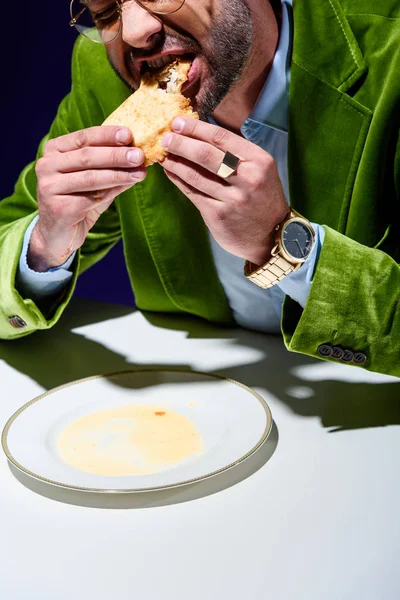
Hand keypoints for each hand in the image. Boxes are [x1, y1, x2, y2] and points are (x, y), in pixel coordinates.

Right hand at [30, 126, 145, 270]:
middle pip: (87, 156)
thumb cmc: (79, 201)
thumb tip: (139, 156)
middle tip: (139, 155)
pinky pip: (90, 197)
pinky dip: (112, 191)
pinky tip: (127, 186)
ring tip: (139, 172)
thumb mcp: (96, 181)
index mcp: (54, 150)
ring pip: (90, 177)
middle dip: (116, 155)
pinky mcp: (58, 207)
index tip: (129, 134)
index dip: (107, 135)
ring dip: (118, 174)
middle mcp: (46, 165)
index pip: (83, 137)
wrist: (59, 234)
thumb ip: (112, 168)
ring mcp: (49, 186)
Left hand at [161, 117, 288, 265]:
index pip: (220, 137)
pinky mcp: (218, 215)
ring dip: (175, 162)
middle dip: (180, 144)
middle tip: (165, 138)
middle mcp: (247, 178)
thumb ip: (235, 153)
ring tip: (164, 155)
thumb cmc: (262, 197)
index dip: (195, 128)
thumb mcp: (260, 169)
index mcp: (258, 161)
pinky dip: (178, 180)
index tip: (178, 123)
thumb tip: (198, 134)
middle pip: (205, 155)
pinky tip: (171, 172)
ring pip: (194, 175)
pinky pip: (192, 193)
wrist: (272, 235)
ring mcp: (232, 199)